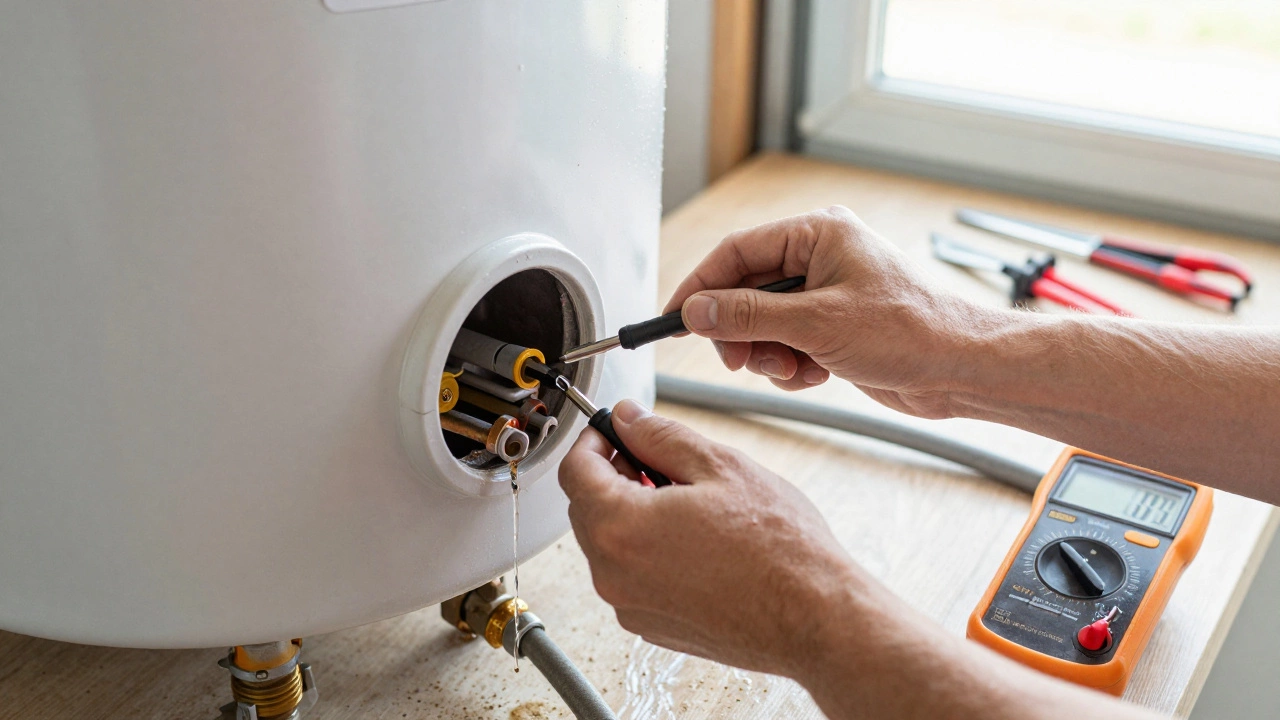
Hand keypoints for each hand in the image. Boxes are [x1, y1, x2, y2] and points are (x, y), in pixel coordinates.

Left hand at [558, 399, 868, 678]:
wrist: (816, 617)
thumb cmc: (779, 548)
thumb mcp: (719, 467)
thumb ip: (660, 436)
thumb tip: (627, 418)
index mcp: (620, 527)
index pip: (575, 471)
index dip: (593, 440)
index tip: (614, 430)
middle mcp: (613, 574)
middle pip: (587, 509)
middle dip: (614, 477)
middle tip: (658, 461)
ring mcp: (631, 607)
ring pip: (610, 545)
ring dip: (633, 515)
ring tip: (688, 502)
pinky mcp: (653, 628)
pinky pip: (633, 578)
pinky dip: (649, 553)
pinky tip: (696, 541)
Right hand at [664, 206, 986, 418]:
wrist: (961, 369)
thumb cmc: (910, 332)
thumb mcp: (816, 324)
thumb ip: (749, 316)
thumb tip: (697, 311)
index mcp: (818, 233)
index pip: (737, 252)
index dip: (701, 287)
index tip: (675, 318)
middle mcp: (820, 257)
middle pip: (746, 290)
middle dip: (740, 331)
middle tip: (740, 360)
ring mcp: (827, 293)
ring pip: (763, 323)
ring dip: (768, 354)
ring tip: (793, 369)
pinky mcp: (834, 327)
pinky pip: (786, 343)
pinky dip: (791, 365)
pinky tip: (816, 375)